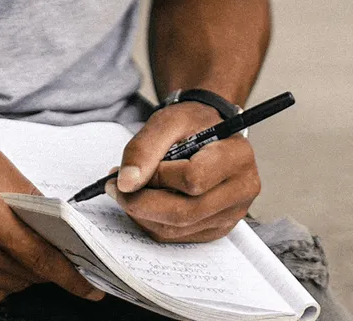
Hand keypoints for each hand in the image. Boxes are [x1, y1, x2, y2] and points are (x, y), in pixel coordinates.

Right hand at [0, 130, 104, 304]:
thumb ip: (25, 189)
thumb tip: (54, 217)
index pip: (39, 258)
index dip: (70, 275)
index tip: (91, 286)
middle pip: (27, 274)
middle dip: (46, 264)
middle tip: (55, 247)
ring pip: (8, 286)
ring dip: (23, 271)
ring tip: (18, 242)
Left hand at [106, 102, 260, 242]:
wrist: (209, 130)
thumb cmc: (191, 123)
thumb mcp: (167, 120)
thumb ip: (144, 148)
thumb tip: (126, 184)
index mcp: (237, 156)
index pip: (193, 179)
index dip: (157, 177)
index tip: (128, 170)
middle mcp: (242, 190)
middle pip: (186, 211)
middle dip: (142, 203)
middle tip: (114, 187)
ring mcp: (232, 214)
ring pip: (180, 228)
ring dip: (143, 214)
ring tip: (126, 191)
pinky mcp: (218, 228)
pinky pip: (179, 236)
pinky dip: (152, 222)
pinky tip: (142, 202)